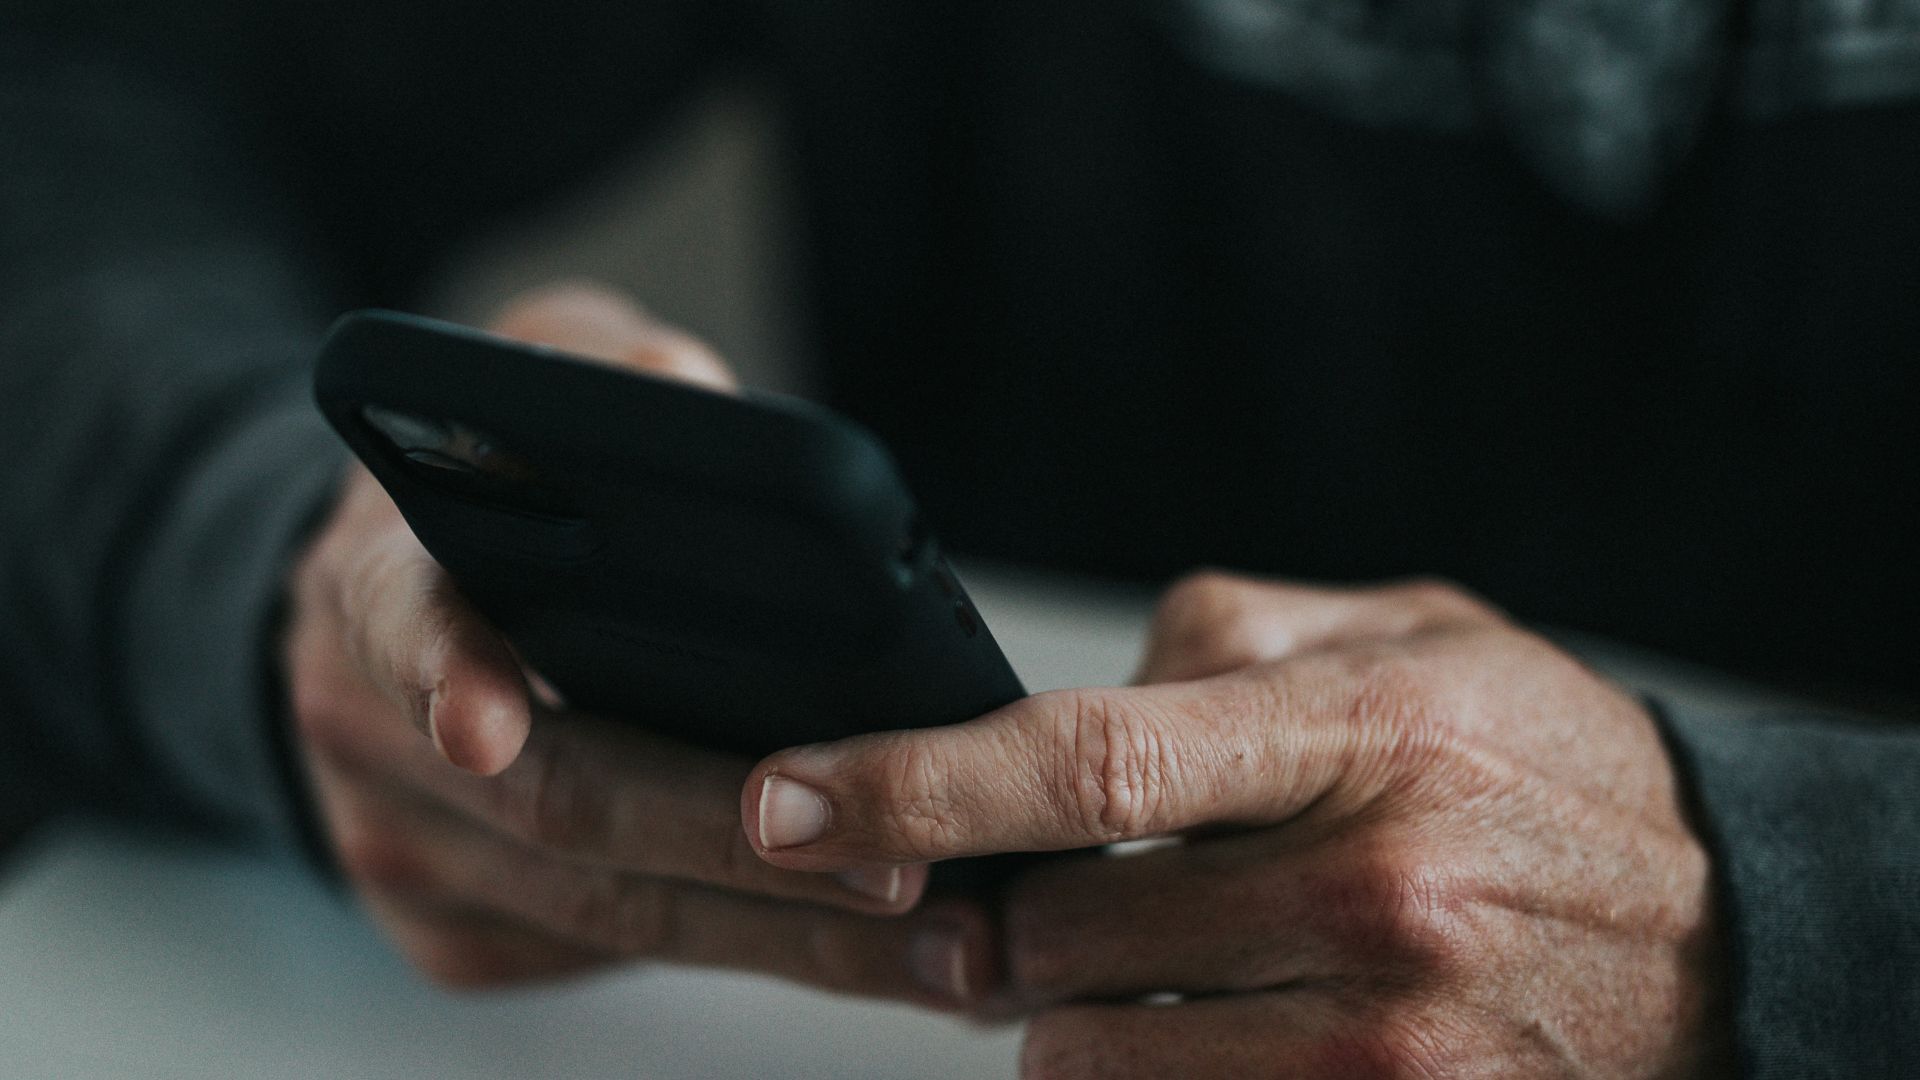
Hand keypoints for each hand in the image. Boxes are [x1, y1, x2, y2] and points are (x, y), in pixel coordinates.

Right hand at [285, 284, 991, 1001]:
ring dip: (779, 934)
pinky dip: (750, 949)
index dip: (440, 670)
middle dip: (732, 841)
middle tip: (894, 866)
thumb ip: (604, 369)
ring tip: (937, 938)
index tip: (487, 725)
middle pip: (554, 803)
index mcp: (377, 579)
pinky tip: (865, 940)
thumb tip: (695, 397)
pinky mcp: (457, 933)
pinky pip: (611, 957)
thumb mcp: (535, 381)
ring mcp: (406, 848)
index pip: (393, 620)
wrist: (393, 610)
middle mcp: (365, 732)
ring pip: (602, 913)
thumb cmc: (495, 487)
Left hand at [744, 573, 1728, 1076]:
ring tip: (1178, 954)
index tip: (788, 797)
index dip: (910, 782)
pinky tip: (1225, 1019)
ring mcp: (1382, 1042)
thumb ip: (1231, 637)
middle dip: (1010, 911)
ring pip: (1090, 1051)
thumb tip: (1085, 690)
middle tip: (1055, 884)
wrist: (1723, 938)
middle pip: (1056, 928)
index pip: (1087, 757)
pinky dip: (1150, 1069)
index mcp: (1364, 734)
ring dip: (1081, 1009)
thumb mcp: (1415, 633)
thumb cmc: (1543, 765)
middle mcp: (1372, 894)